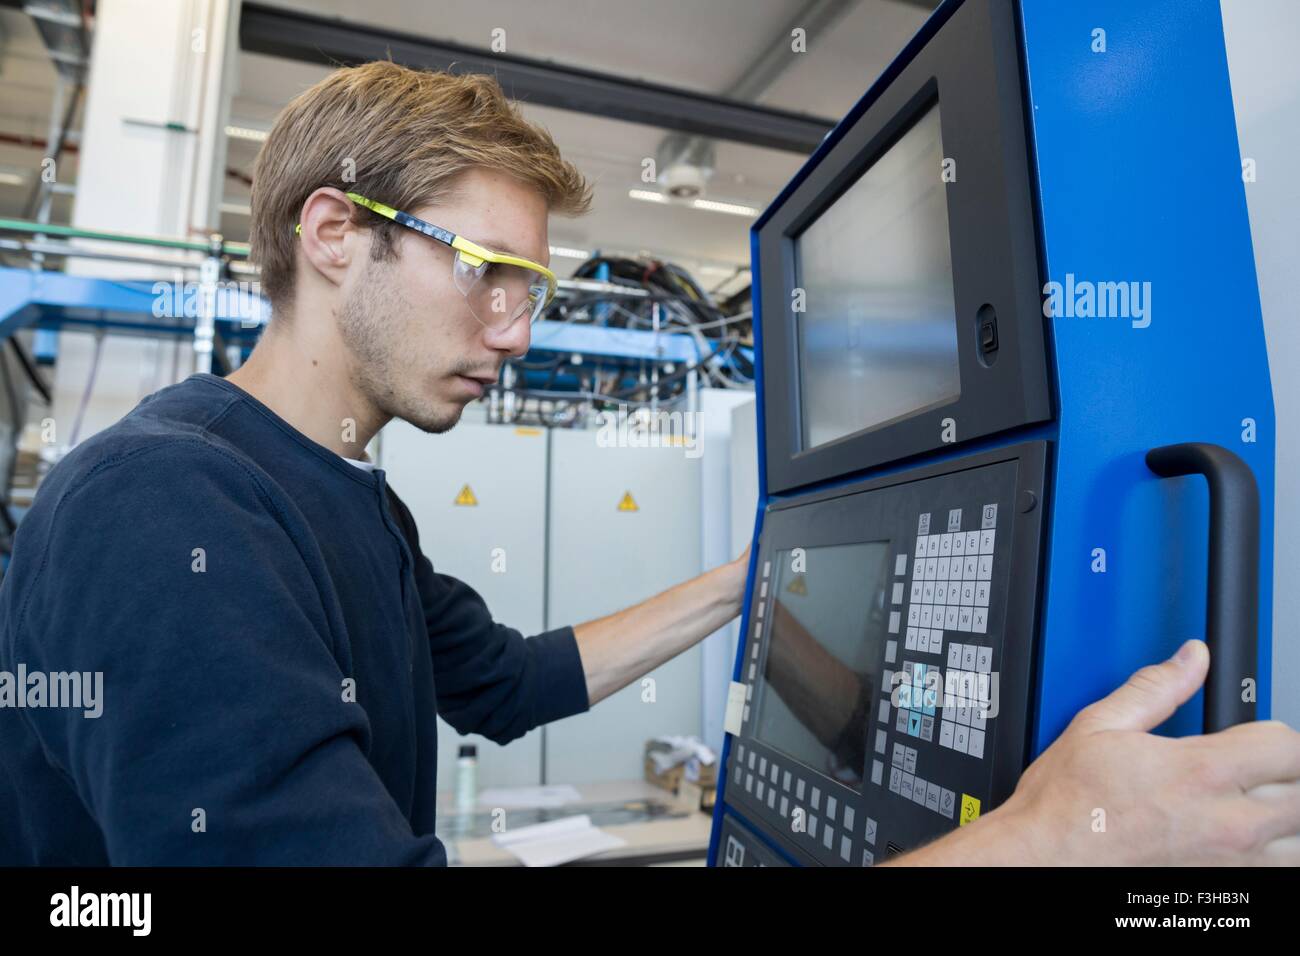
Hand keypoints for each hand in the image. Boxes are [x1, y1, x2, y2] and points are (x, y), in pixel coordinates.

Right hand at [997, 639, 1299, 864]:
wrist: (1044, 860)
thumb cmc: (1065, 805)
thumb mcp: (1098, 726)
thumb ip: (1155, 688)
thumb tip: (1190, 659)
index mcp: (1198, 772)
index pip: (1287, 746)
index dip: (1275, 735)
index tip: (1254, 737)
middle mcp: (1226, 823)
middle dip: (1287, 775)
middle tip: (1258, 770)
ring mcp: (1230, 864)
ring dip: (1288, 821)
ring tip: (1258, 807)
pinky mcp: (1223, 889)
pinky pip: (1280, 873)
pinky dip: (1273, 854)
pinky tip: (1245, 841)